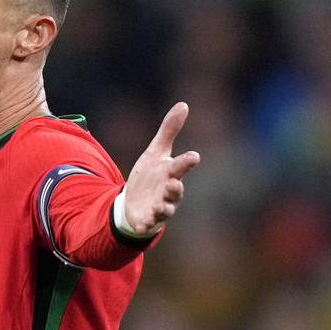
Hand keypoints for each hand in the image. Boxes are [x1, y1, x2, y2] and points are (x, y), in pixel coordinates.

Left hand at [122, 102, 200, 235]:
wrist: (136, 200)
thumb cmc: (151, 175)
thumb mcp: (156, 151)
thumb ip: (169, 130)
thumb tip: (183, 104)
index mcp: (171, 172)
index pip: (181, 165)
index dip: (187, 161)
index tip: (194, 157)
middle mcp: (168, 191)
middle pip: (176, 190)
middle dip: (176, 188)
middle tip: (174, 183)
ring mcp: (159, 207)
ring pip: (166, 209)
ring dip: (164, 207)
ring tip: (160, 205)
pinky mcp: (147, 220)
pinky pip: (148, 224)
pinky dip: (145, 225)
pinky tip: (141, 225)